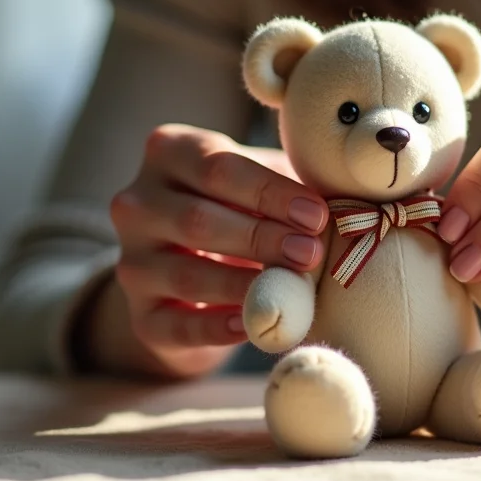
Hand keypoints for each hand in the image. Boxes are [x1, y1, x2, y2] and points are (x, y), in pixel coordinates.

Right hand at [102, 124, 328, 373]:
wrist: (194, 268)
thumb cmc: (242, 209)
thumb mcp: (261, 183)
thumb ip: (293, 181)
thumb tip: (348, 197)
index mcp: (168, 152)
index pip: (218, 167)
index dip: (270, 193)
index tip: (317, 214)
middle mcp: (136, 203)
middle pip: (198, 220)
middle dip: (262, 238)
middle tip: (311, 252)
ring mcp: (131, 262)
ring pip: (185, 274)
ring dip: (245, 284)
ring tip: (292, 288)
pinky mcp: (141, 316)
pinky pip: (176, 326)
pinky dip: (216, 328)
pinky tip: (252, 324)